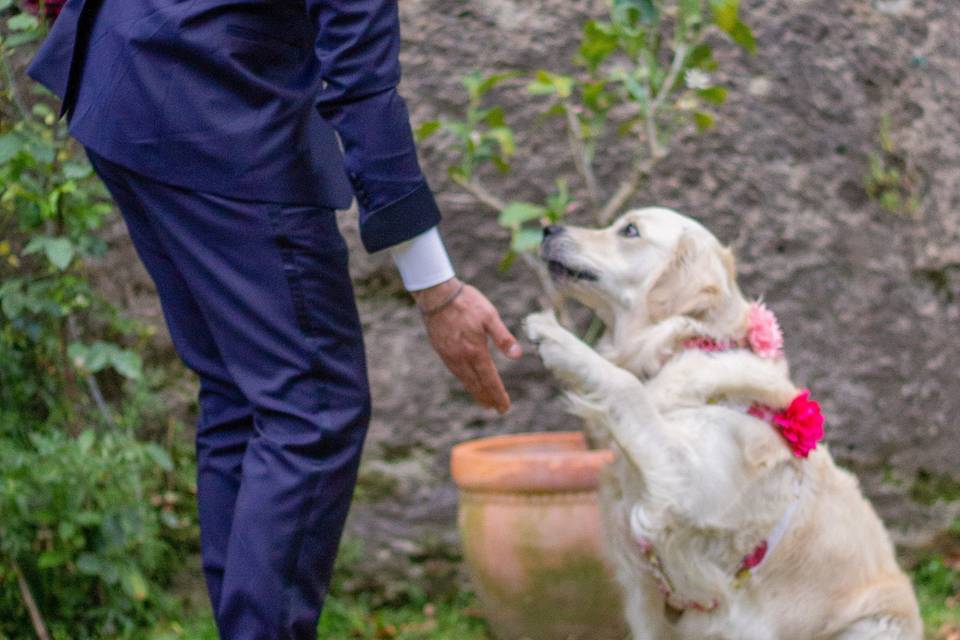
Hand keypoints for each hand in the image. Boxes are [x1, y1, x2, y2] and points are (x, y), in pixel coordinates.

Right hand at [413, 278, 522, 412]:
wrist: (436, 295)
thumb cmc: (466, 302)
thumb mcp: (490, 316)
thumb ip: (503, 337)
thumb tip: (518, 355)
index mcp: (475, 351)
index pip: (489, 380)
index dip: (498, 395)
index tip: (504, 407)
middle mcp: (461, 358)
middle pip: (476, 385)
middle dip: (487, 398)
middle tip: (496, 409)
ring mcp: (449, 355)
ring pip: (464, 380)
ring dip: (475, 392)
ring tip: (484, 401)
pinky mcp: (441, 350)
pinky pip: (455, 372)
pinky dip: (465, 381)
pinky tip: (468, 381)